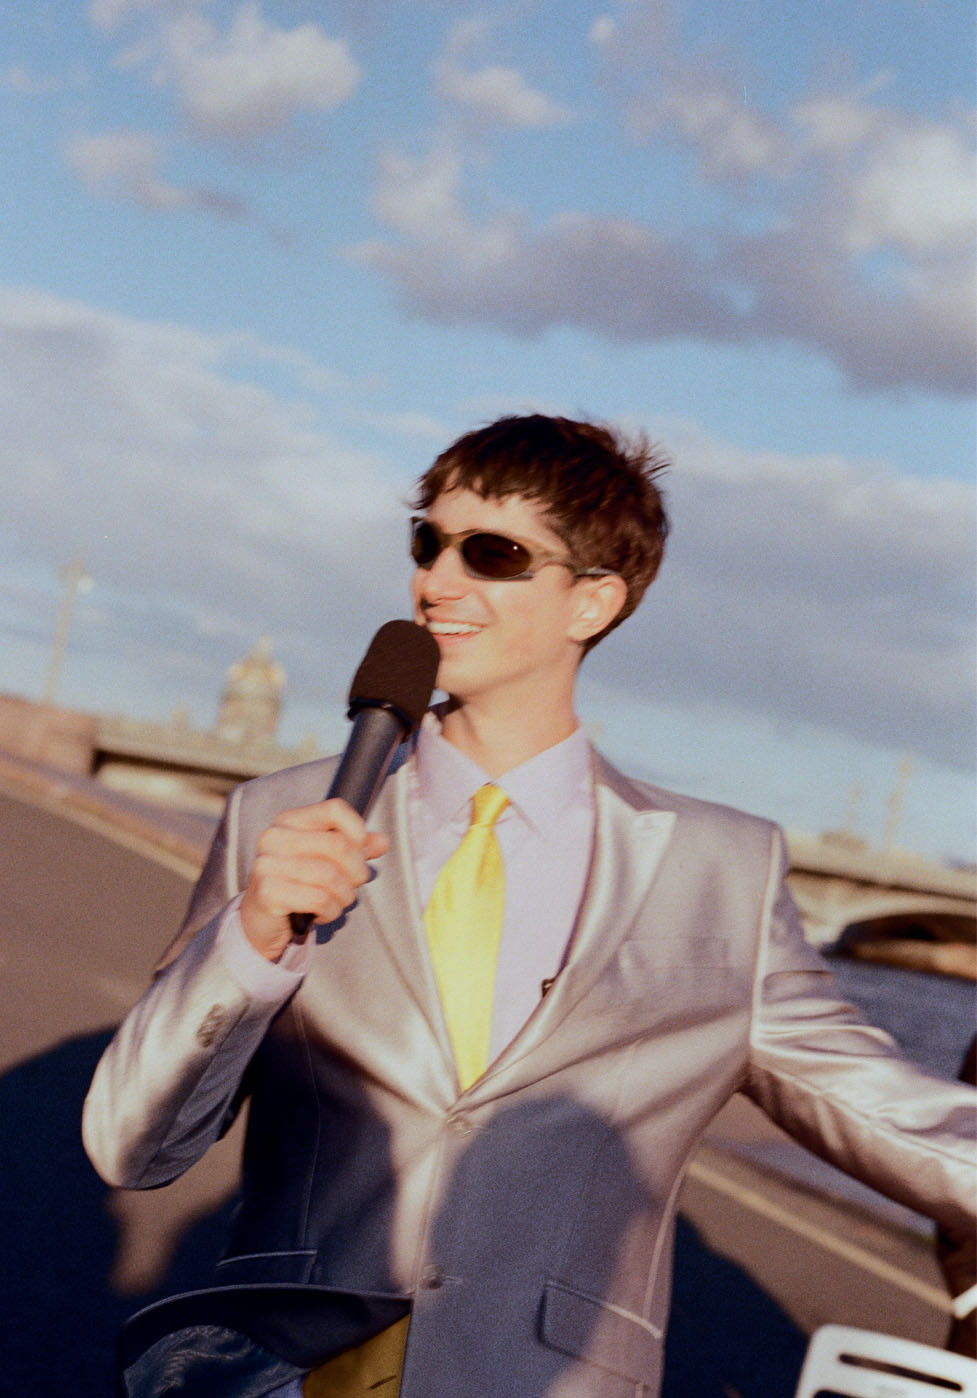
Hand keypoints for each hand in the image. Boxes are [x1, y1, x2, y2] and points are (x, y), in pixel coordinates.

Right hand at [239, 799, 388, 960]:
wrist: (260, 922)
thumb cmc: (296, 886)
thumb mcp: (326, 861)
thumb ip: (354, 848)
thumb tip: (382, 841)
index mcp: (289, 821)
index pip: (334, 809)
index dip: (358, 831)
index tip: (362, 851)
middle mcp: (275, 837)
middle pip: (338, 845)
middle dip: (356, 871)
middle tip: (353, 885)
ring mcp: (267, 864)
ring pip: (331, 876)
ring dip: (344, 896)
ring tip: (337, 902)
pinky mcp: (268, 892)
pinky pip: (318, 899)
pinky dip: (330, 911)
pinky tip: (322, 913)